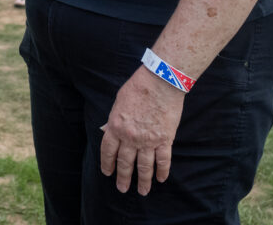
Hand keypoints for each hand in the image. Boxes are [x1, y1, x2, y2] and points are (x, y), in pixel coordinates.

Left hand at [99, 66, 184, 195]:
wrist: (160, 81)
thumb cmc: (138, 87)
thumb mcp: (118, 102)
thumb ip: (114, 119)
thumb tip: (109, 130)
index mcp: (115, 127)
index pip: (108, 151)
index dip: (107, 164)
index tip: (108, 173)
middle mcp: (130, 137)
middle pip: (125, 162)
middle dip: (123, 177)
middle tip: (122, 188)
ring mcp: (148, 141)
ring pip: (144, 166)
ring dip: (143, 181)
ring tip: (143, 191)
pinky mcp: (165, 139)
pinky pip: (163, 160)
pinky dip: (162, 171)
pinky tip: (161, 179)